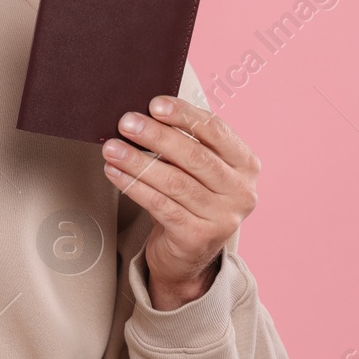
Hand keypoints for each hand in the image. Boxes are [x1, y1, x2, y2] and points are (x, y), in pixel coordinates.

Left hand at [101, 95, 260, 310]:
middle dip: (156, 136)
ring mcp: (223, 218)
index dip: (184, 115)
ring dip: (138, 161)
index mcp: (246, 165)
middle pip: (195, 156)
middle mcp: (242, 192)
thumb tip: (144, 115)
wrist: (188, 254)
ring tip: (112, 148)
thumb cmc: (190, 200)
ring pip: (175, 182)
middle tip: (127, 123)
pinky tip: (114, 173)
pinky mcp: (198, 237)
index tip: (155, 104)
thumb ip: (184, 142)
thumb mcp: (197, 170)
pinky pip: (160, 205)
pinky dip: (134, 186)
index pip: (216, 131)